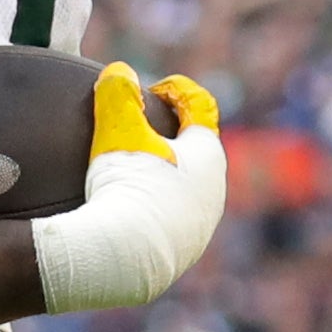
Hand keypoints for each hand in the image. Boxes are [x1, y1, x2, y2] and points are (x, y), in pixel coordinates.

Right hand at [30, 63, 226, 315]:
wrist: (123, 260)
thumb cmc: (126, 188)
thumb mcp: (116, 131)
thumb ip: (117, 93)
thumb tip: (118, 71)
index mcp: (207, 154)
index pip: (200, 106)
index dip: (177, 90)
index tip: (152, 90)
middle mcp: (214, 190)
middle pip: (196, 148)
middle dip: (169, 133)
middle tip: (134, 130)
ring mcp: (201, 225)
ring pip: (186, 186)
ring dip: (163, 174)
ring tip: (128, 174)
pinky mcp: (184, 251)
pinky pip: (172, 218)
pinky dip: (155, 206)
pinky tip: (128, 212)